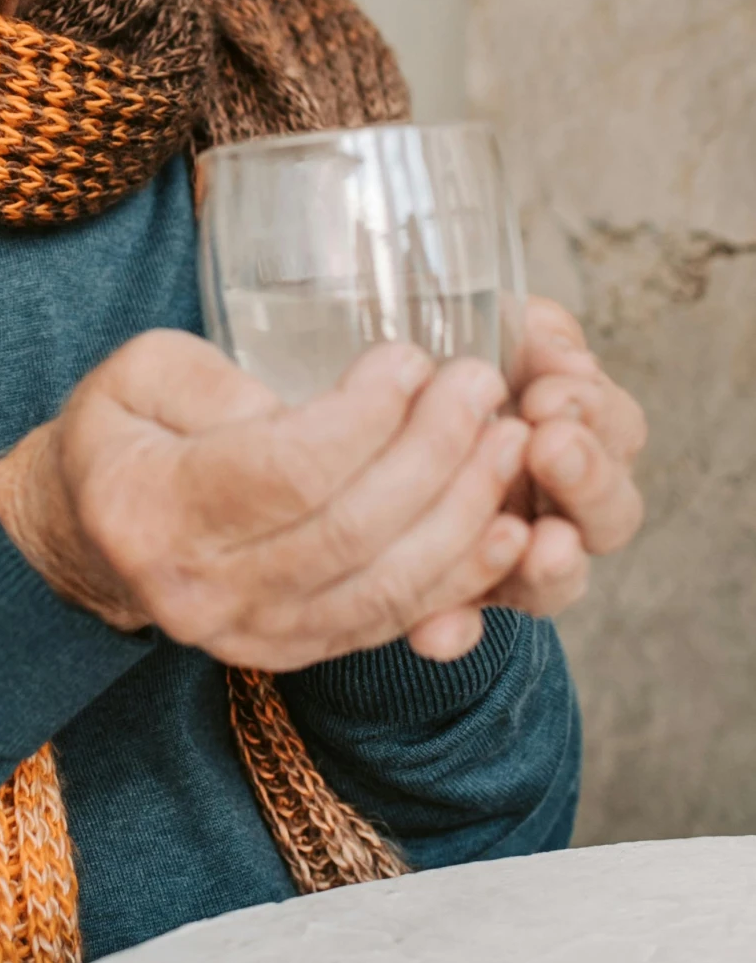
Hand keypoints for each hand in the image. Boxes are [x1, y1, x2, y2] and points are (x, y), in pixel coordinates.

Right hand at [0, 331, 537, 670]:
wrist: (87, 535)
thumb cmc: (120, 432)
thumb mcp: (140, 373)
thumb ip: (222, 384)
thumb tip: (327, 409)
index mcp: (152, 509)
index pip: (287, 471)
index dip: (365, 418)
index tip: (408, 359)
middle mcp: (200, 590)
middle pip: (349, 531)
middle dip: (434, 453)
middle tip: (480, 387)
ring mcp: (248, 635)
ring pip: (382, 586)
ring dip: (462, 514)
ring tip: (509, 443)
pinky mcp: (290, 653)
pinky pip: (387, 622)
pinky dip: (456, 579)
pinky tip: (506, 531)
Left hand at [409, 297, 646, 663]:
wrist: (344, 433)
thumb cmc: (432, 371)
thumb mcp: (484, 331)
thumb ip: (528, 332)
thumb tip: (556, 348)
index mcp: (575, 433)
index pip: (618, 432)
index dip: (598, 414)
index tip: (552, 390)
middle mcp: (557, 504)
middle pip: (610, 513)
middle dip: (589, 478)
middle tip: (552, 445)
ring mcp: (510, 559)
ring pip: (556, 579)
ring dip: (550, 564)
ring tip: (540, 544)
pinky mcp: (453, 602)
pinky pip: (465, 628)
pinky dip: (456, 630)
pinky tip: (436, 630)